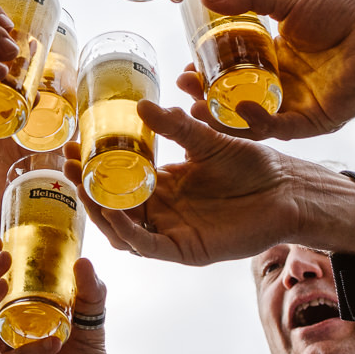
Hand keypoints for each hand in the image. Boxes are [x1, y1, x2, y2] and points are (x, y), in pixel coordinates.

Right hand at [76, 104, 354, 264]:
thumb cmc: (253, 164)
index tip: (70, 148)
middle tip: (67, 165)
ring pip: (124, 231)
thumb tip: (143, 104)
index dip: (93, 168)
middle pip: (113, 208)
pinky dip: (128, 232)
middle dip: (87, 189)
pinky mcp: (187, 250)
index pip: (118, 181)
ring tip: (84, 187)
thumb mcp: (208, 139)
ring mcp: (173, 232)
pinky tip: (114, 212)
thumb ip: (176, 127)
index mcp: (165, 185)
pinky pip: (149, 246)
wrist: (287, 189)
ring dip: (101, 212)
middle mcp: (164, 211)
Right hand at [185, 0, 354, 139]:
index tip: (183, 70)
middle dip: (208, 98)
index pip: (233, 73)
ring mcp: (300, 104)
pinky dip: (260, 122)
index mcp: (276, 58)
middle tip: (184, 90)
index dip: (207, 75)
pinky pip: (283, 128)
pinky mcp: (318, 119)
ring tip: (198, 108)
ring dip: (225, 117)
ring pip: (254, 119)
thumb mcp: (285, 0)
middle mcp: (285, 85)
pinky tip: (241, 110)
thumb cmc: (341, 6)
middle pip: (237, 99)